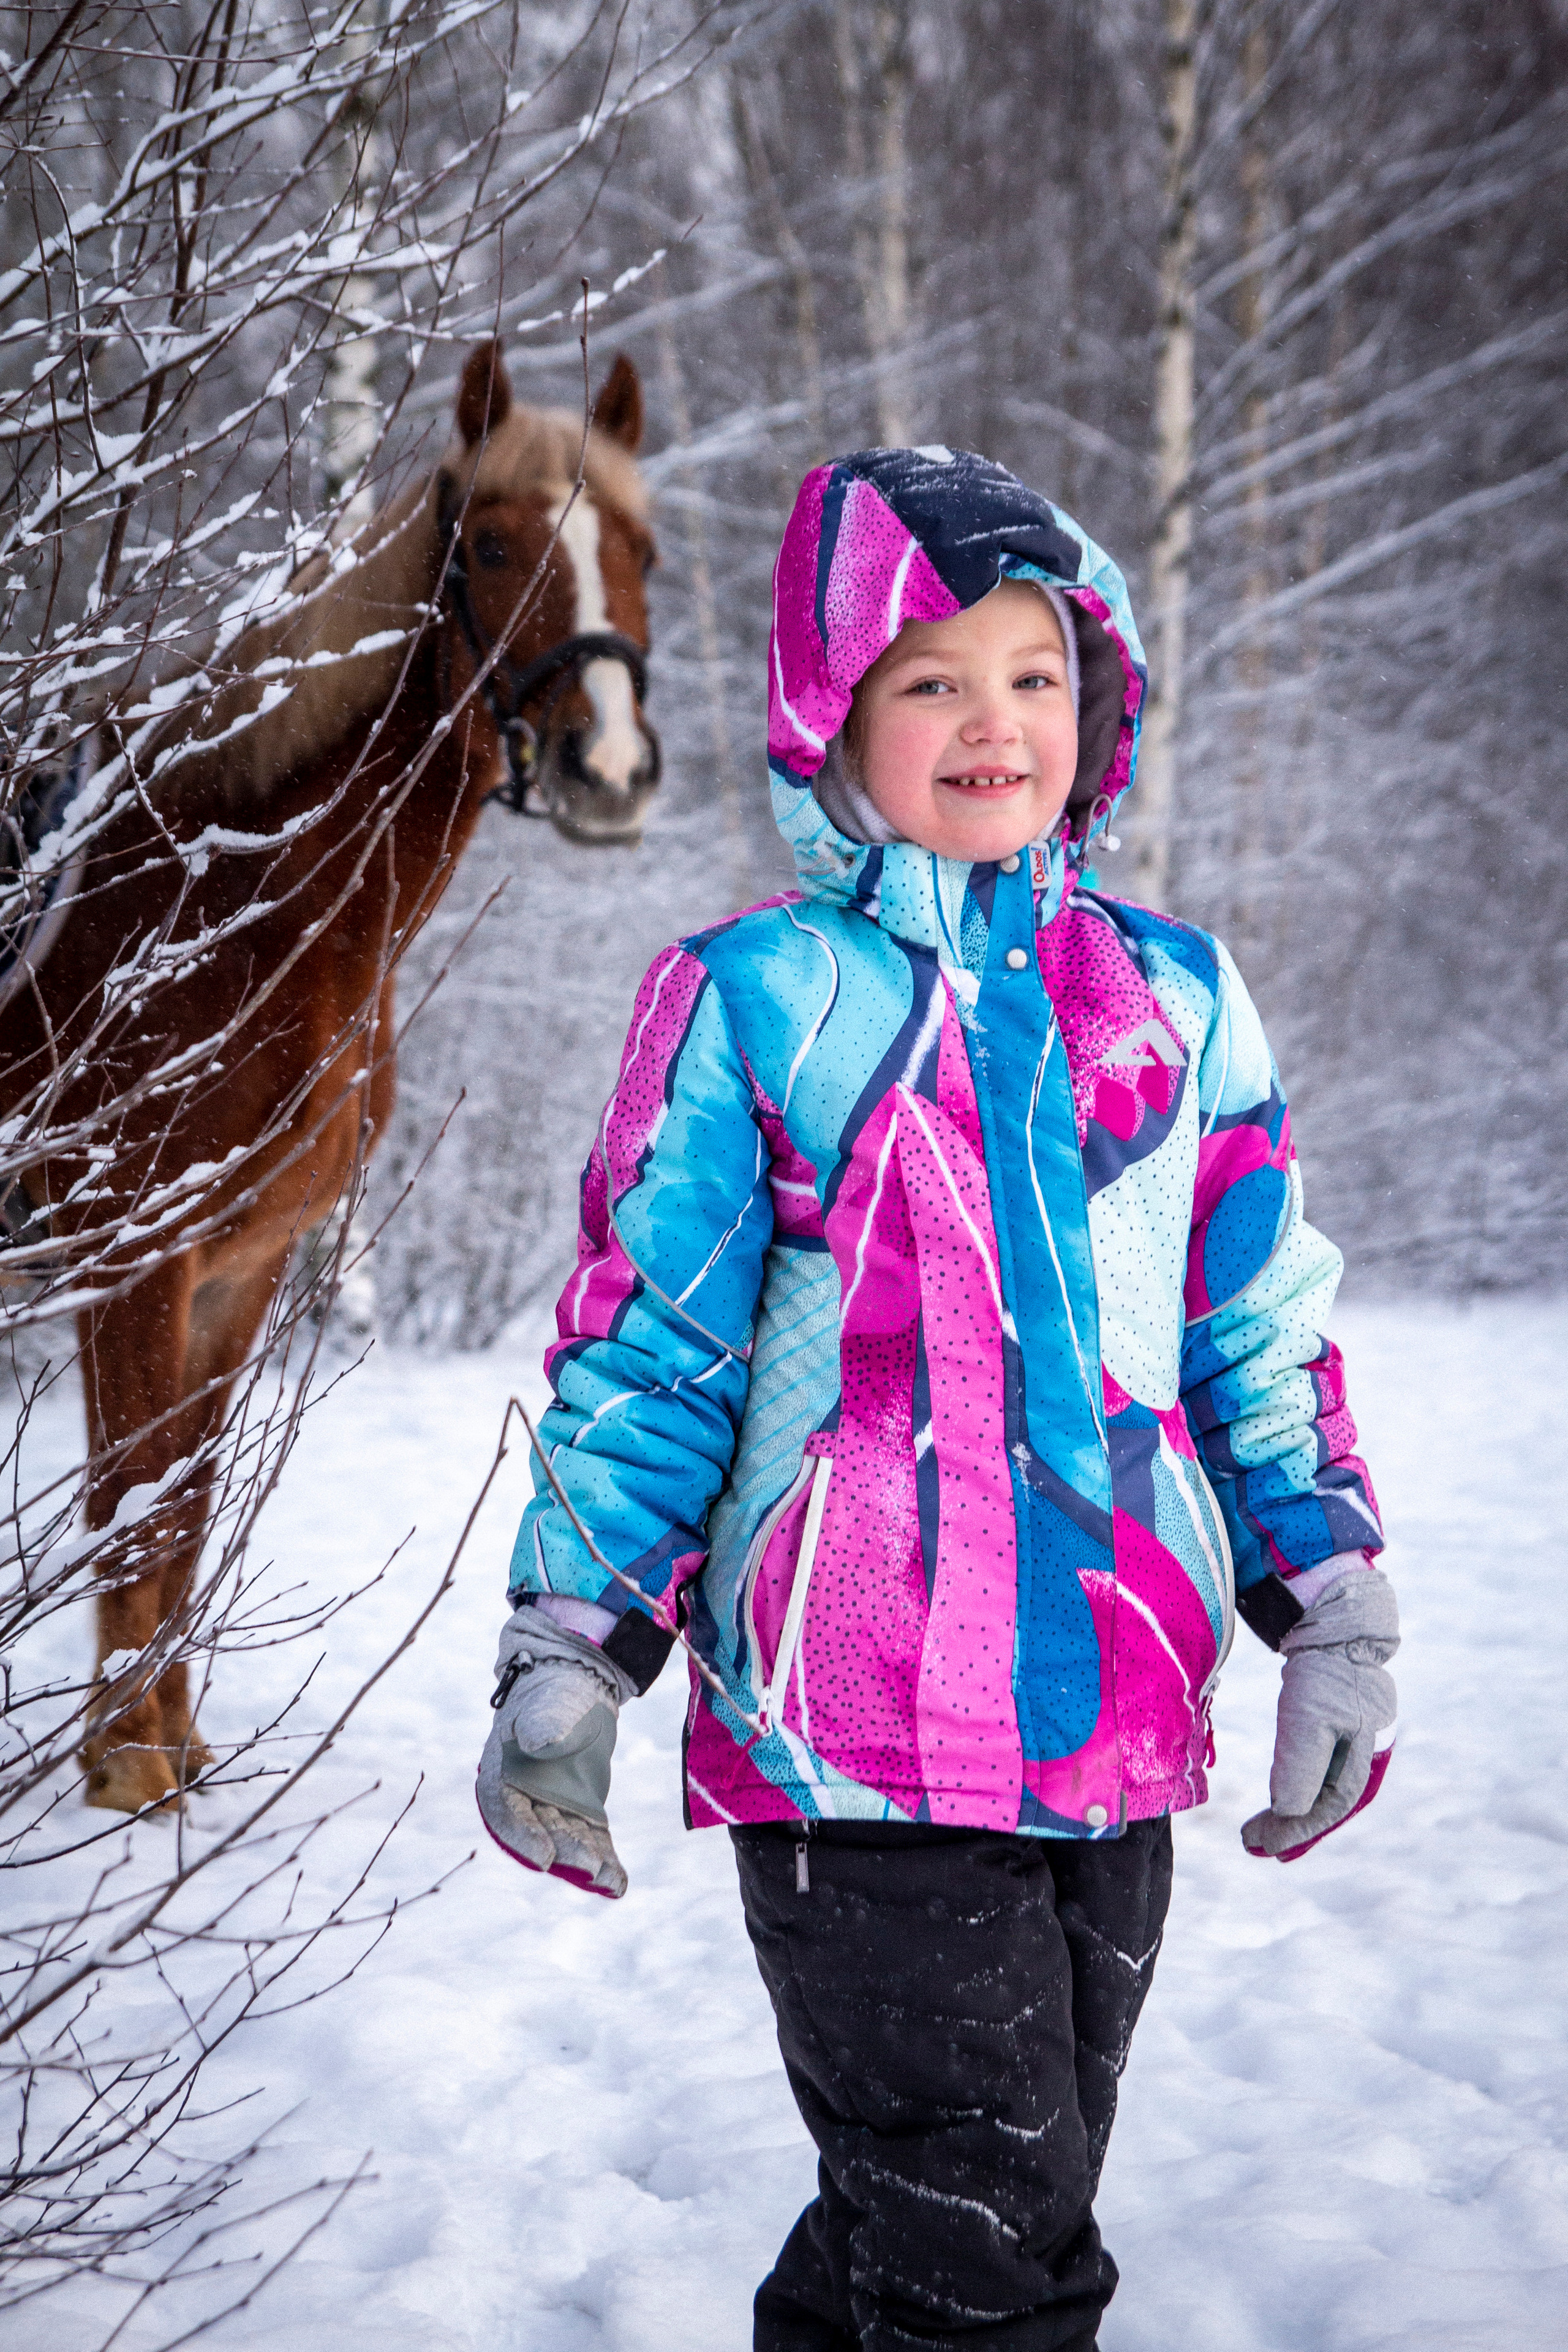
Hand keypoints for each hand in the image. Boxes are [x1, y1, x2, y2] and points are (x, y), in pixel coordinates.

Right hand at [476, 1608, 635, 1898]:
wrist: (574, 1687)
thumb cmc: (552, 1694)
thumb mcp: (546, 1703)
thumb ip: (542, 1722)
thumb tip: (543, 1742)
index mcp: (503, 1771)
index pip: (506, 1811)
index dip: (523, 1837)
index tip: (544, 1856)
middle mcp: (526, 1796)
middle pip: (541, 1830)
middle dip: (564, 1852)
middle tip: (589, 1869)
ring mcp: (554, 1805)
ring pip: (569, 1839)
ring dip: (587, 1862)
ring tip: (611, 1882)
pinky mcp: (581, 1809)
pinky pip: (591, 1838)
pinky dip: (604, 1858)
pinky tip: (617, 1882)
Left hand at [1242, 1568, 1397, 1862]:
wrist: (1331, 1615)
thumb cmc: (1321, 1670)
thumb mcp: (1308, 1718)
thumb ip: (1301, 1767)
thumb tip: (1288, 1813)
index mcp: (1365, 1753)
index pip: (1330, 1804)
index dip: (1298, 1830)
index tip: (1262, 1845)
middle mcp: (1365, 1745)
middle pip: (1331, 1800)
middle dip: (1298, 1828)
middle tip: (1260, 1847)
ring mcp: (1352, 1727)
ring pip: (1326, 1782)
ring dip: (1298, 1810)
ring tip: (1268, 1832)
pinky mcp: (1335, 1711)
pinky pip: (1320, 1759)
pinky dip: (1301, 1782)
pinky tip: (1286, 1792)